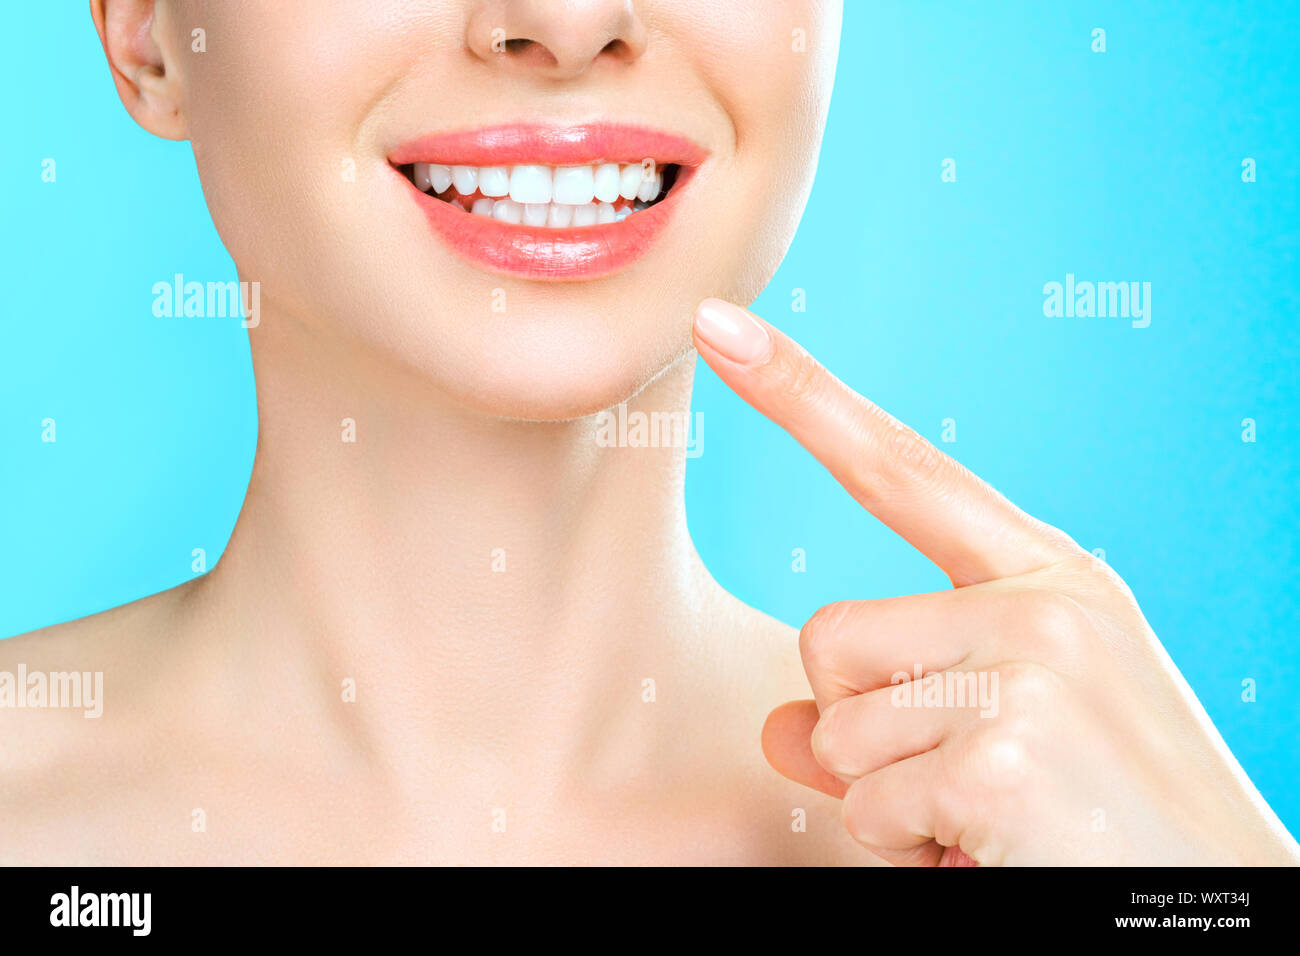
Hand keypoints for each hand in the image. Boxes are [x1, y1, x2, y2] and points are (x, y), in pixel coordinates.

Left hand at [693, 298, 1299, 865]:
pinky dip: (907, 848)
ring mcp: (1028, 671)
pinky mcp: (1002, 755)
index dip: (799, 393)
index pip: (901, 467)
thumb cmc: (1101, 818)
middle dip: (860, 728)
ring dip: (888, 799)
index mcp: (1048, 578)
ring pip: (835, 729)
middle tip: (961, 779)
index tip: (718, 327)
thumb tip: (777, 725)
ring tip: (991, 821)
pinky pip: (865, 803)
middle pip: (825, 639)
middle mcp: (1042, 604)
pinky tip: (995, 852)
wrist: (1228, 906)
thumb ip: (880, 712)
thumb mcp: (996, 735)